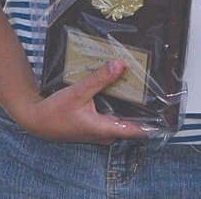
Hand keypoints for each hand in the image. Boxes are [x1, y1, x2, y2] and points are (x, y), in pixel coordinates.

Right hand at [11, 60, 149, 144]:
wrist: (36, 121)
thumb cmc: (56, 110)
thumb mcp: (79, 91)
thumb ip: (100, 79)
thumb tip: (121, 65)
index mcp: (106, 130)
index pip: (139, 130)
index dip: (153, 120)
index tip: (165, 107)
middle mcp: (106, 134)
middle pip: (131, 122)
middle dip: (140, 106)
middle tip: (148, 86)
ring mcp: (99, 133)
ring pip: (120, 119)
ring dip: (126, 105)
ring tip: (133, 84)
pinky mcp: (93, 128)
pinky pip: (110, 117)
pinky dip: (114, 105)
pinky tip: (113, 90)